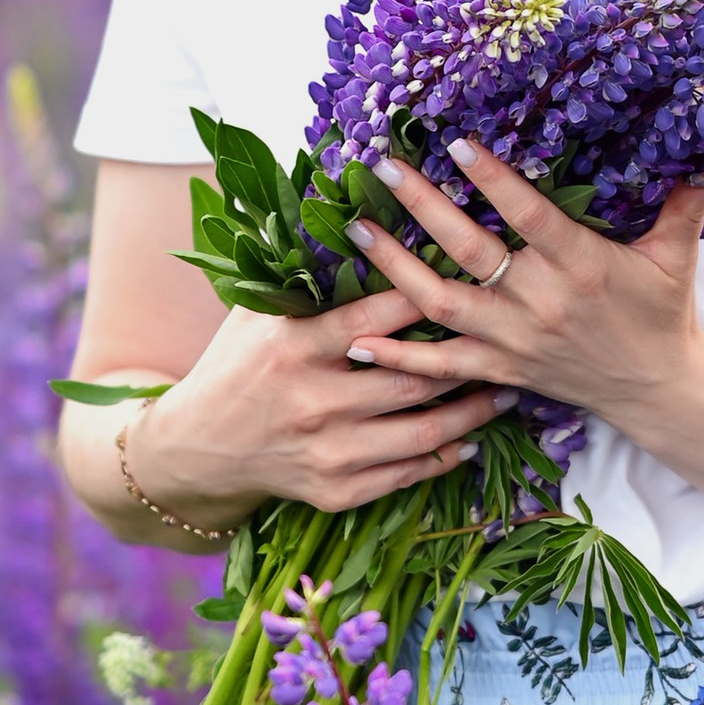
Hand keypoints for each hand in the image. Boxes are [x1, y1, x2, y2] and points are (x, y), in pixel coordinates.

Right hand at [122, 280, 508, 526]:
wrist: (198, 448)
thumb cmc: (236, 365)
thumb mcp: (255, 312)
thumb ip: (304, 277)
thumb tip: (353, 213)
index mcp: (293, 348)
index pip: (375, 318)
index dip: (426, 295)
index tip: (466, 279)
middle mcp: (313, 401)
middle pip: (412, 378)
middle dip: (467, 360)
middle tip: (505, 341)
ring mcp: (327, 451)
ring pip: (422, 432)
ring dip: (473, 412)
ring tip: (505, 390)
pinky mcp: (335, 490)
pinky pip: (407, 474)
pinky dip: (445, 457)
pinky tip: (471, 438)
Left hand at [347, 144, 703, 437]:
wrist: (657, 391)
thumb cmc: (662, 314)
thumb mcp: (677, 254)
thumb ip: (687, 200)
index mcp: (581, 266)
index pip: (529, 216)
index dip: (491, 180)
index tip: (454, 144)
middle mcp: (540, 302)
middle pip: (470, 250)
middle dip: (423, 207)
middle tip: (383, 167)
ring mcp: (514, 340)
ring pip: (441, 302)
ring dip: (393, 267)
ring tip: (357, 229)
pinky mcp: (499, 369)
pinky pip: (440, 365)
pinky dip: (397, 356)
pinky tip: (355, 338)